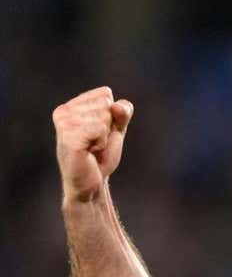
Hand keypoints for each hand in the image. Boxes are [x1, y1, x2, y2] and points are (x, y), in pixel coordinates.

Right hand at [54, 86, 133, 202]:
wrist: (92, 182)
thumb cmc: (100, 155)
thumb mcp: (116, 129)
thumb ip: (122, 112)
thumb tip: (115, 105)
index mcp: (71, 105)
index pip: (105, 94)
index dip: (112, 116)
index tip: (100, 132)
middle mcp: (64, 111)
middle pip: (106, 104)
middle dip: (109, 127)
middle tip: (96, 143)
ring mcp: (64, 123)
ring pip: (104, 116)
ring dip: (105, 136)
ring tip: (92, 147)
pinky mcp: (68, 136)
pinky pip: (99, 129)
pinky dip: (102, 142)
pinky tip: (89, 151)